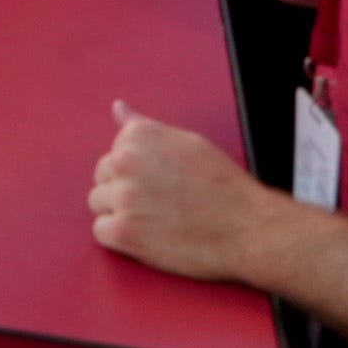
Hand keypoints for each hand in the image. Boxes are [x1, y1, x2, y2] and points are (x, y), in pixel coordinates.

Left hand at [87, 105, 282, 286]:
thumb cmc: (224, 187)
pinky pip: (101, 231)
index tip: (163, 183)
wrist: (249, 229)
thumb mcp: (188, 142)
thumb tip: (118, 108)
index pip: (114, 153)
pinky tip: (149, 237)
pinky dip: (120, 239)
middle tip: (162, 204)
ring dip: (121, 214)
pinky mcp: (123, 231)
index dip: (139, 173)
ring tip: (157, 220)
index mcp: (139, 136)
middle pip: (102, 178)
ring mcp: (123, 196)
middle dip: (125, 191)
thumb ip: (145, 127)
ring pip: (98, 203)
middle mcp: (125, 160)